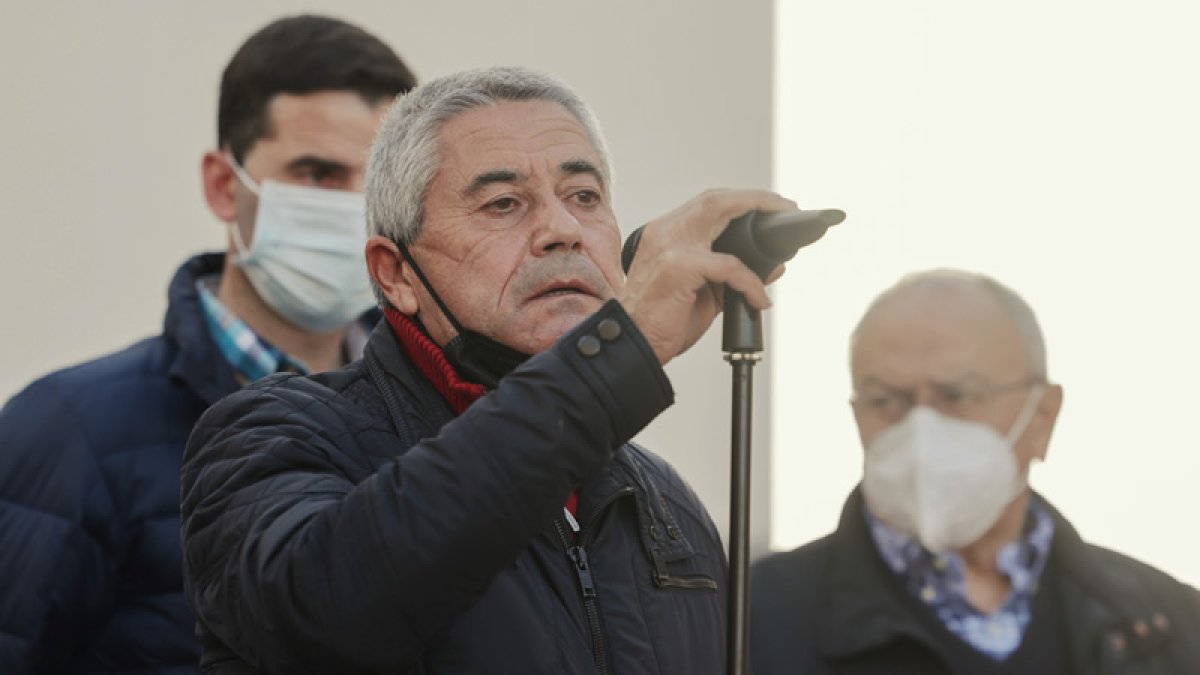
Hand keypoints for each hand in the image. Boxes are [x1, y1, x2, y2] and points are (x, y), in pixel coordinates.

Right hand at [618, 189, 796, 364]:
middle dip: (755, 198)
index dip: (741, 200)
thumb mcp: (704, 294)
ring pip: (720, 210)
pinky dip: (751, 281)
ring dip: (757, 214)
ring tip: (779, 232)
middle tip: (784, 208)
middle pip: (715, 197)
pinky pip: (729, 265)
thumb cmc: (662, 323)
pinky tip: (759, 299)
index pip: (707, 204)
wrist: (634, 348)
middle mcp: (665, 232)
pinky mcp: (679, 266)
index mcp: (666, 234)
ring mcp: (671, 246)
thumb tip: (772, 266)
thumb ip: (734, 276)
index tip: (770, 207)